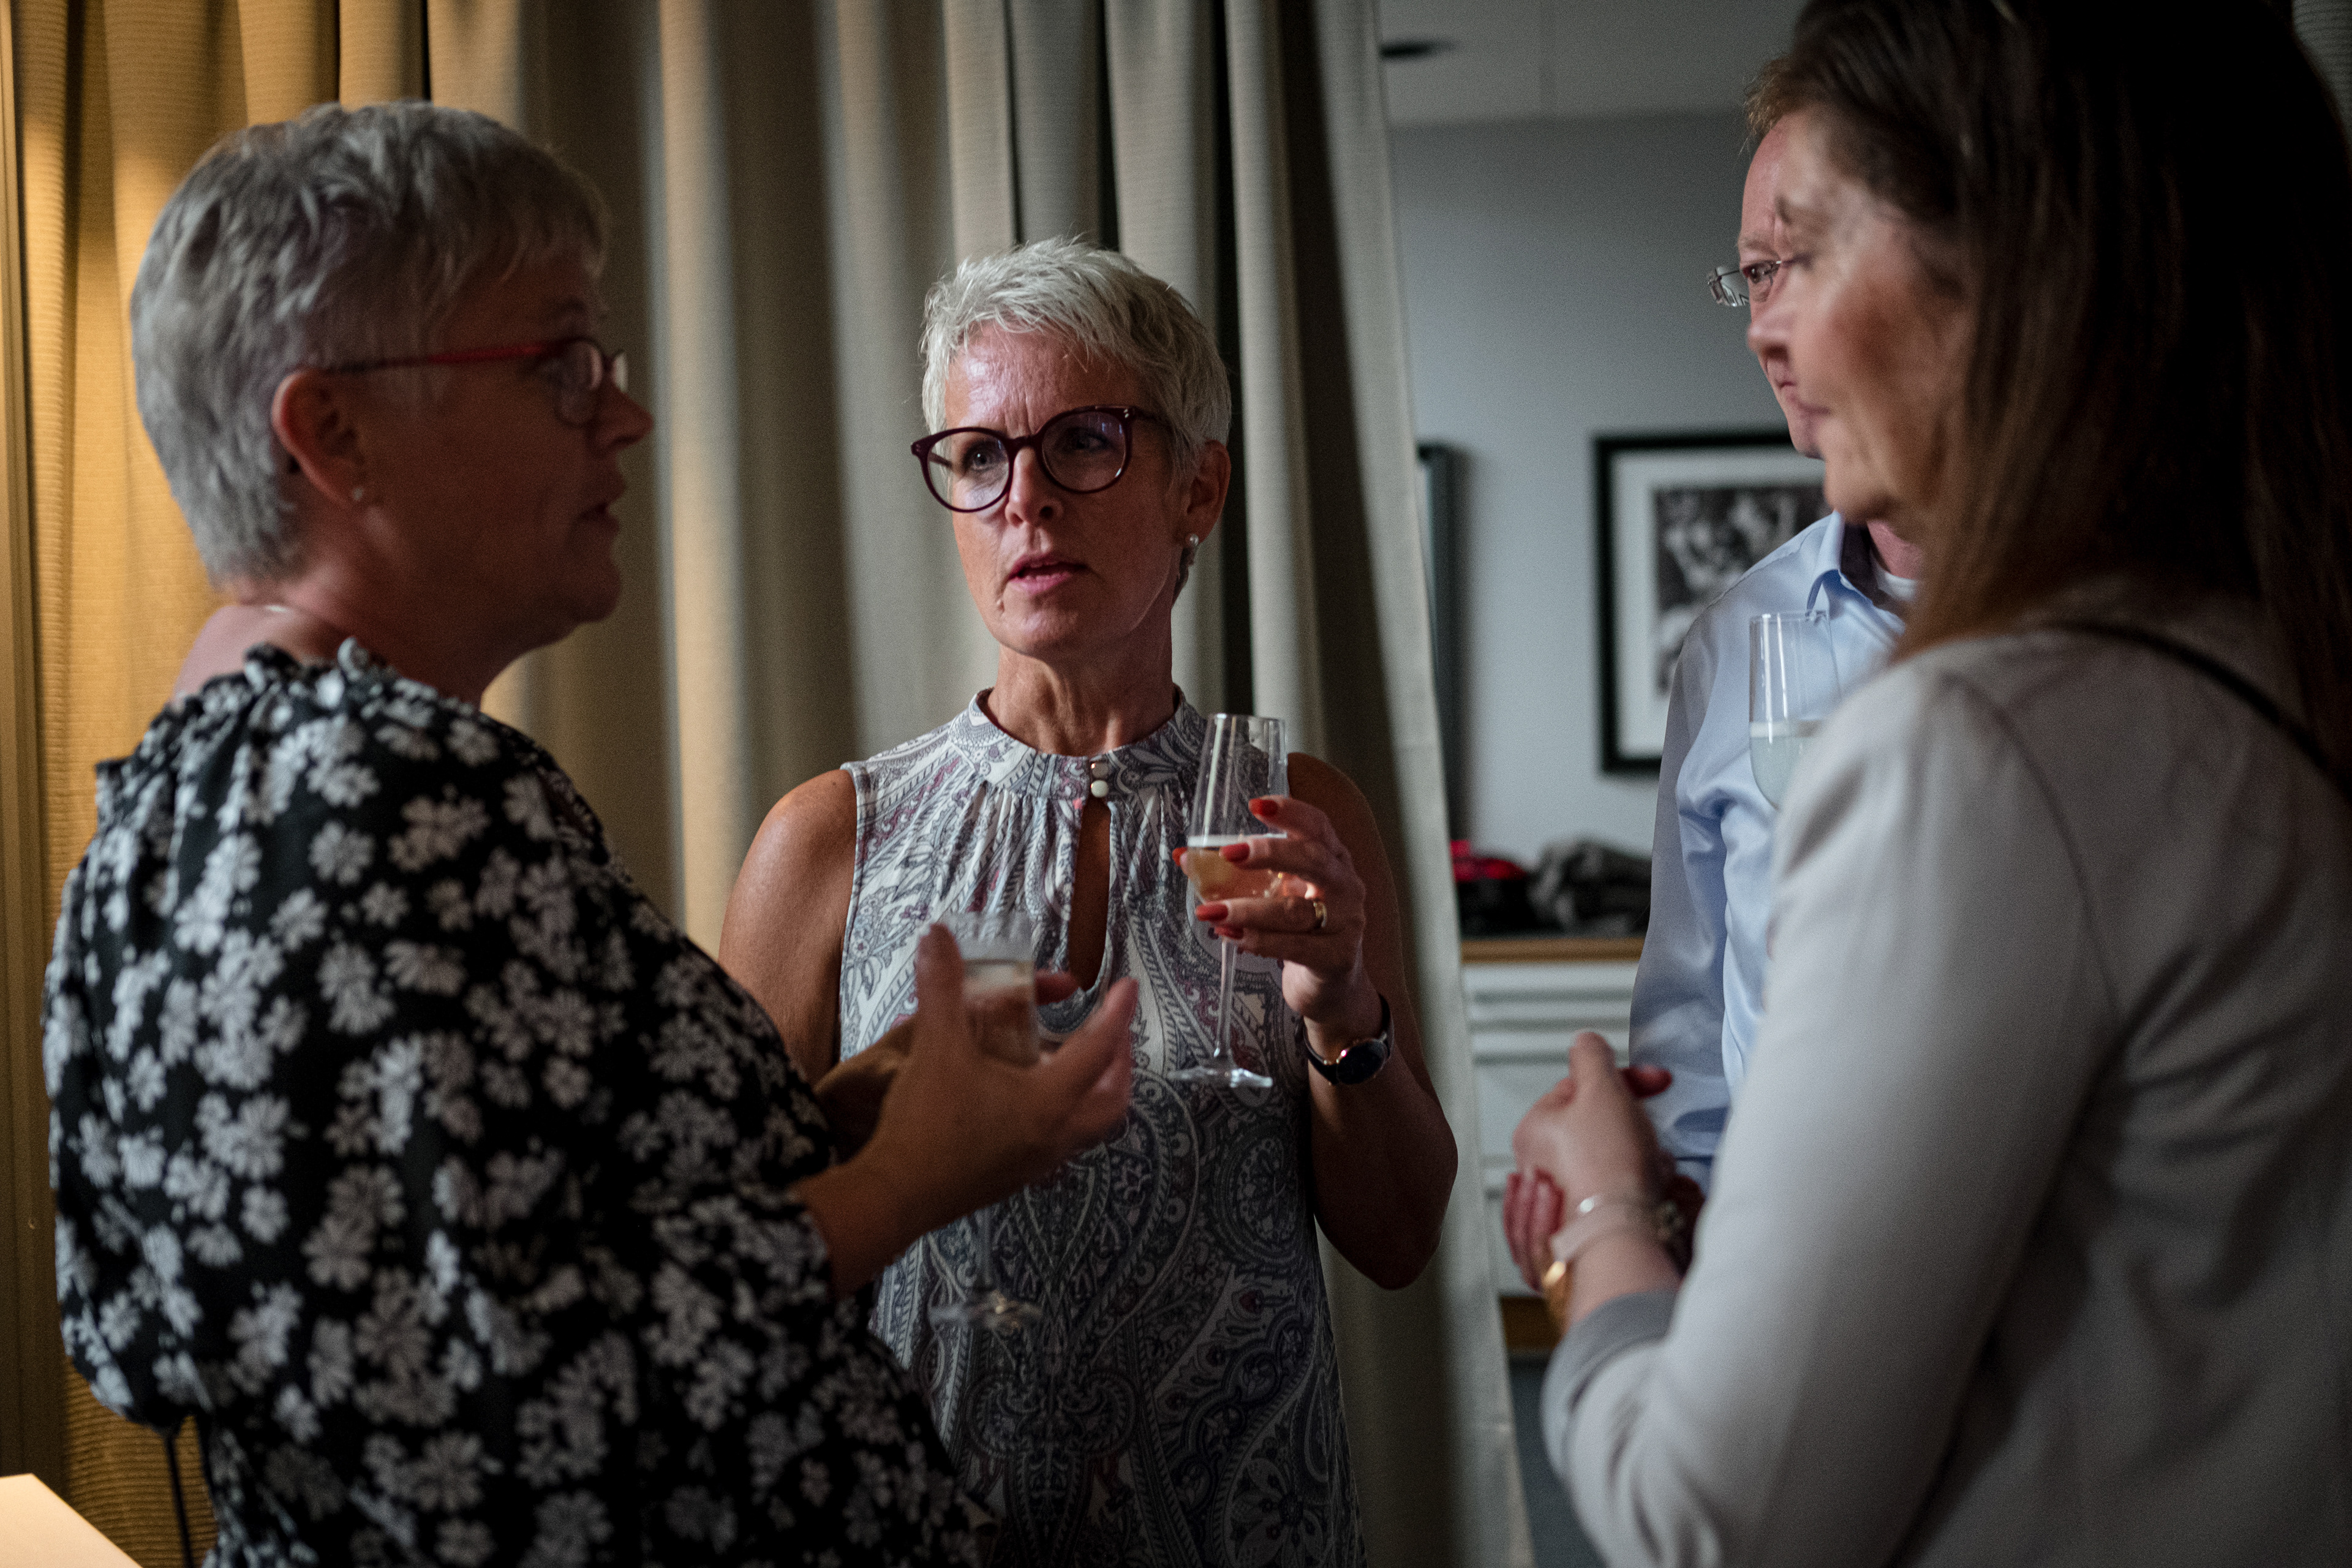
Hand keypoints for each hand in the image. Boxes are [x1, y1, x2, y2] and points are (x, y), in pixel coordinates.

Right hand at [846, 928, 1135, 1241]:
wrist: (896, 1194)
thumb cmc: (924, 1121)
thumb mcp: (936, 1046)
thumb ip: (942, 986)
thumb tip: (937, 935)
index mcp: (1048, 1100)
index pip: (1098, 1050)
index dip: (1116, 1014)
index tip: (1128, 987)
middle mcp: (1056, 1135)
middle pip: (1113, 1100)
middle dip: (1121, 1063)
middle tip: (1111, 1032)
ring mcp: (1040, 1162)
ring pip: (1092, 1127)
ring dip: (1097, 1092)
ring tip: (1079, 1062)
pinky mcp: (1018, 1178)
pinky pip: (1064, 1144)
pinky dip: (1068, 1115)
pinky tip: (1037, 1098)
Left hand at [1183, 794, 1383, 1039]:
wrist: (1331, 984)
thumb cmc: (1299, 929)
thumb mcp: (1274, 894)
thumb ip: (1236, 875)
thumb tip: (1184, 856)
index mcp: (1331, 859)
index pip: (1317, 826)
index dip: (1290, 812)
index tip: (1256, 804)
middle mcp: (1344, 885)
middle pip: (1313, 860)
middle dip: (1270, 853)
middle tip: (1229, 854)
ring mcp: (1346, 922)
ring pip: (1296, 910)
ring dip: (1248, 909)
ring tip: (1211, 911)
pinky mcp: (1337, 957)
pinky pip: (1295, 946)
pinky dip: (1259, 941)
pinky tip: (1231, 936)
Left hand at [1505, 1046, 1700, 1288]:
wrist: (1616, 1237)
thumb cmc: (1605, 1169)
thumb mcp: (1600, 1089)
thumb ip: (1591, 1056)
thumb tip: (1585, 1042)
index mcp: (1534, 1130)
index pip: (1582, 1089)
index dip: (1624, 1081)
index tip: (1658, 1084)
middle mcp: (1536, 1168)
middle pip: (1596, 1129)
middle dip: (1633, 1129)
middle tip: (1649, 1139)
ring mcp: (1555, 1204)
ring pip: (1611, 1165)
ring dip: (1638, 1163)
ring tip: (1648, 1173)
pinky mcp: (1579, 1234)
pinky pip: (1616, 1200)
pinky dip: (1635, 1193)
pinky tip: (1645, 1195)